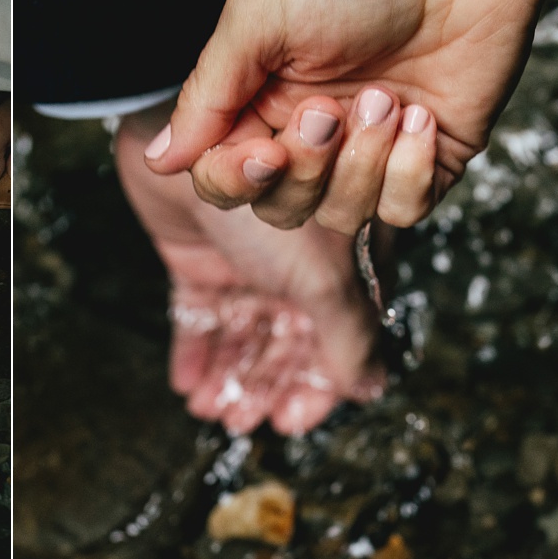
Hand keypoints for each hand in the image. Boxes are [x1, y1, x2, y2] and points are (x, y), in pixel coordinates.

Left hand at [120, 105, 383, 434]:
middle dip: (266, 386)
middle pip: (283, 344)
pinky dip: (194, 352)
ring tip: (215, 411)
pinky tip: (188, 386)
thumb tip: (369, 390)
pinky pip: (197, 316)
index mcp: (338, 270)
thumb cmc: (275, 193)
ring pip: (241, 334)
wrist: (197, 137)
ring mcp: (245, 264)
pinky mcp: (197, 259)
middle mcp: (295, 270)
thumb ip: (347, 335)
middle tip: (245, 422)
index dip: (315, 386)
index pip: (335, 342)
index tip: (292, 421)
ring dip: (230, 376)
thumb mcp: (322, 276)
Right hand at [145, 0, 547, 232]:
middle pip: (279, 207)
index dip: (237, 181)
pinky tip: (421, 117)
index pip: (225, 178)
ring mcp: (373, 150)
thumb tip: (162, 161)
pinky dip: (409, 172)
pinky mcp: (432, 158)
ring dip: (361, 163)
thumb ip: (205, 96)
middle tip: (329, 110)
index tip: (265, 152)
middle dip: (304, 169)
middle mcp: (313, 135)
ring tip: (386, 98)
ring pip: (342, 216)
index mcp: (259, 102)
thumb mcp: (255, 21)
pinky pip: (403, 211)